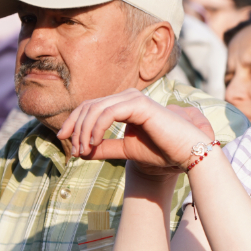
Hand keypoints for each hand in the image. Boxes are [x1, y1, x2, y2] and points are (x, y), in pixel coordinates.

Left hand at [57, 90, 213, 171]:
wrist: (186, 154)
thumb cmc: (162, 152)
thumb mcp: (125, 150)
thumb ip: (104, 148)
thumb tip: (80, 151)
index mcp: (125, 104)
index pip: (91, 107)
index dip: (74, 122)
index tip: (64, 140)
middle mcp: (128, 97)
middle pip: (89, 105)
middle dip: (75, 126)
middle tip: (71, 148)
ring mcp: (134, 98)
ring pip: (95, 109)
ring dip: (84, 131)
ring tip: (82, 150)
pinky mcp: (139, 104)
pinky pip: (108, 113)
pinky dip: (96, 128)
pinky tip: (93, 143)